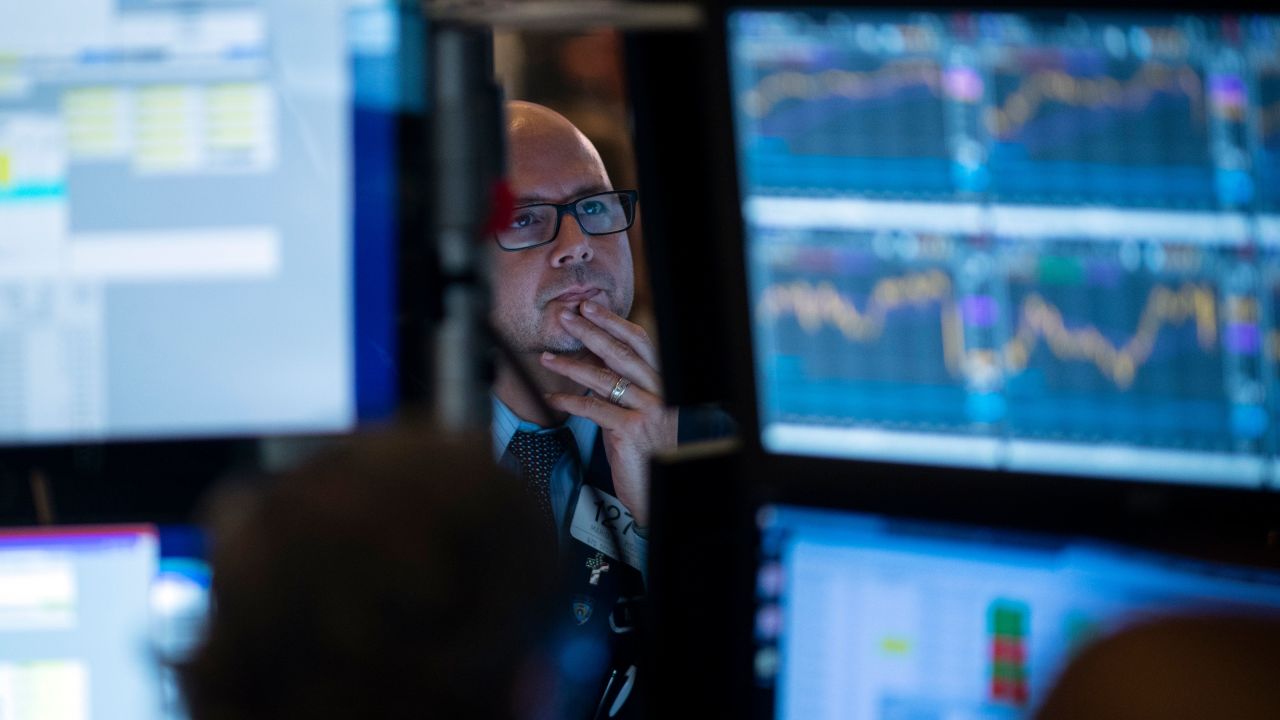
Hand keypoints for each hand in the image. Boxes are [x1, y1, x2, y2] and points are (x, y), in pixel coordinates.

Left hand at [539, 299, 676, 525]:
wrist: (657, 490)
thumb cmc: (646, 452)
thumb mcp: (639, 412)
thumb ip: (624, 388)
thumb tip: (595, 360)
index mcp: (664, 381)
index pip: (640, 342)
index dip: (613, 322)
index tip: (589, 308)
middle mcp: (661, 391)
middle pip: (621, 352)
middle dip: (589, 331)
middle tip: (565, 317)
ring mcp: (649, 410)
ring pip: (604, 378)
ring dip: (570, 365)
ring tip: (547, 358)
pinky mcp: (632, 431)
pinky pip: (594, 409)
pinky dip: (570, 401)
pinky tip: (553, 397)